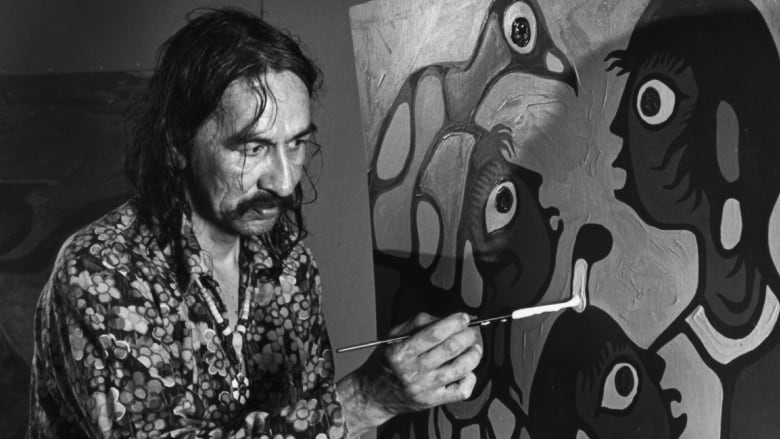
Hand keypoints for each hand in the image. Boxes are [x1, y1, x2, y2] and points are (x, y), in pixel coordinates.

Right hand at [337, 312, 482, 433]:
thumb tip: (447, 318)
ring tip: (474, 347)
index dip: (454, 323)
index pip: (433, 334)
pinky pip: (461, 391)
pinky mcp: (433, 401)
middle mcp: (412, 371)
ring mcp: (424, 388)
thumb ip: (419, 323)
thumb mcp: (394, 336)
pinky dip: (471, 378)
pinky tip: (467, 370)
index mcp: (400, 352)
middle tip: (471, 331)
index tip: (464, 317)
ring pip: (460, 368)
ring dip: (474, 354)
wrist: (374, 394)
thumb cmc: (386, 363)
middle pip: (450, 349)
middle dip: (467, 335)